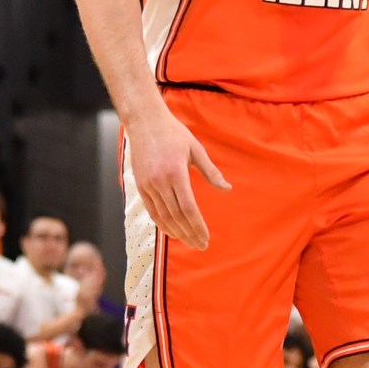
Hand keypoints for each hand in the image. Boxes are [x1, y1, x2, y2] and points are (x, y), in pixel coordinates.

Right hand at [127, 108, 231, 249]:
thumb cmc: (173, 133)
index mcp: (176, 173)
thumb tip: (227, 188)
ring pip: (163, 216)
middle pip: (176, 216)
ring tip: (188, 241)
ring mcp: (148, 185)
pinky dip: (161, 223)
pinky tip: (171, 230)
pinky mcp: (140, 185)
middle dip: (189, 234)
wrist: (144, 122)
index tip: (206, 239)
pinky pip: (151, 210)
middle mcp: (160, 182)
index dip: (198, 227)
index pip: (188, 209)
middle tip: (200, 245)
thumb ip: (211, 172)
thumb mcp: (196, 149)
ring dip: (176, 232)